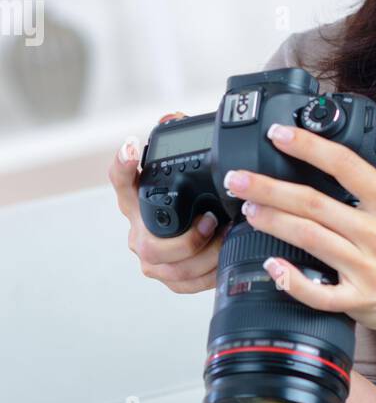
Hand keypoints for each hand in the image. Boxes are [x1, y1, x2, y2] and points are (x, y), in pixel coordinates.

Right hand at [108, 112, 227, 293]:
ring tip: (227, 237)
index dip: (124, 164)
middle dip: (188, 239)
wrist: (198, 238)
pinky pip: (186, 284)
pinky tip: (225, 257)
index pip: (121, 179)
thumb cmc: (191, 203)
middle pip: (150, 245)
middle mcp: (138, 230)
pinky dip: (210, 273)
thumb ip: (183, 147)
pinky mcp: (168, 278)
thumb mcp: (190, 175)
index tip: (133, 146)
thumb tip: (172, 117)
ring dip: (206, 256)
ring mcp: (152, 258)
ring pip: (173, 269)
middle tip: (213, 221)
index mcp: (137, 200)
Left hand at [223, 101, 375, 333]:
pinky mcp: (357, 300)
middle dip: (271, 188)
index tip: (279, 135)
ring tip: (248, 208)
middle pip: (316, 204)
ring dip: (273, 222)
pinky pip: (318, 293)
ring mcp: (368, 270)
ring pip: (310, 240)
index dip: (310, 147)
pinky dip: (292, 280)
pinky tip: (272, 265)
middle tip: (239, 178)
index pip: (347, 167)